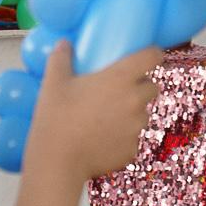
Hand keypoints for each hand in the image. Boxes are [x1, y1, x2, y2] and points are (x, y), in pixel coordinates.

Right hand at [26, 42, 162, 179]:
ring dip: (131, 113)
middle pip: (152, 87)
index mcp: (120, 79)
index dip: (151, 54)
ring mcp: (136, 128)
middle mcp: (135, 102)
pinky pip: (132, 138)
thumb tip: (64, 43)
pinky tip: (102, 138)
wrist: (58, 161)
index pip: (152, 57)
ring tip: (106, 117)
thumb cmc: (56, 117)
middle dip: (141, 85)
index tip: (145, 55)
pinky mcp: (132, 150)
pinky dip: (122, 137)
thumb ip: (61, 57)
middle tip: (118, 89)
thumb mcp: (54, 82)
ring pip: (142, 114)